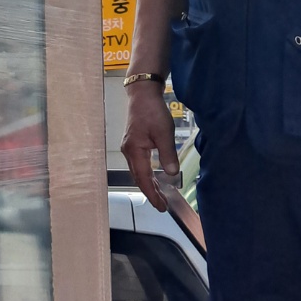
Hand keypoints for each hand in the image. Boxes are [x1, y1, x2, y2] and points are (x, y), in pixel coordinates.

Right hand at [121, 83, 178, 212]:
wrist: (142, 95)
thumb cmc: (152, 111)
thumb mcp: (164, 133)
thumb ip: (167, 154)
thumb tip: (172, 174)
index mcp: (134, 151)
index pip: (144, 178)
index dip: (152, 194)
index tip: (161, 206)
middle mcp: (129, 152)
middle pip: (139, 178)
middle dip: (151, 192)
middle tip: (162, 206)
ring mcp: (129, 148)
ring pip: (139, 172)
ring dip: (149, 184)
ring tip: (160, 196)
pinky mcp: (133, 143)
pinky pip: (140, 165)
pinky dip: (148, 174)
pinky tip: (155, 177)